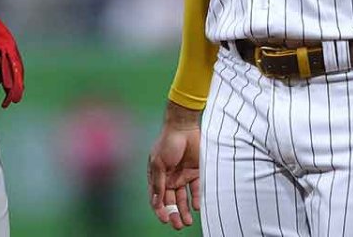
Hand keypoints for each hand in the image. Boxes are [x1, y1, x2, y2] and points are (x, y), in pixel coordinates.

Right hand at [148, 102, 201, 229]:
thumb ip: (158, 183)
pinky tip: (197, 207)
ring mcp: (183, 176)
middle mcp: (170, 179)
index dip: (160, 210)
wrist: (184, 126)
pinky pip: (196, 189)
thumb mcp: (159, 163)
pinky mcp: (196, 172)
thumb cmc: (167, 143)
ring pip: (183, 198)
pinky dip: (196, 199)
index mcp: (158, 177)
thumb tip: (156, 202)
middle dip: (174, 214)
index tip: (165, 220)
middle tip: (179, 225)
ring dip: (185, 211)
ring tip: (188, 222)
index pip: (158, 198)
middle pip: (171, 201)